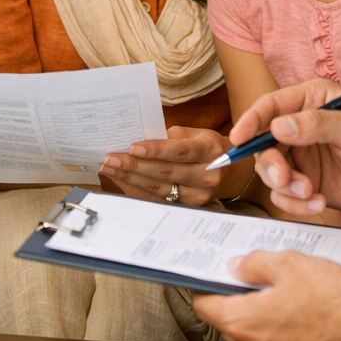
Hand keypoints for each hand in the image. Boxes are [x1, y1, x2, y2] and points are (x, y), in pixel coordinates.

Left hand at [100, 127, 230, 205]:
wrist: (231, 172)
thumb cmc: (207, 147)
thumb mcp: (196, 134)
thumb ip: (170, 137)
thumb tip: (138, 139)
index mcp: (210, 150)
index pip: (181, 151)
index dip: (157, 150)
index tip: (133, 147)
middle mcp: (207, 175)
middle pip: (166, 172)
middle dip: (135, 165)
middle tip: (111, 158)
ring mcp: (199, 194)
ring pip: (159, 187)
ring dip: (130, 178)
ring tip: (110, 168)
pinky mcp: (189, 206)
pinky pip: (157, 198)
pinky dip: (137, 189)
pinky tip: (122, 180)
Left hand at [192, 251, 340, 340]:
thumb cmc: (334, 300)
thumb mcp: (289, 263)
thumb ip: (253, 264)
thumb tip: (235, 267)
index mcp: (242, 323)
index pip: (204, 305)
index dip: (207, 287)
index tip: (212, 278)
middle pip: (231, 323)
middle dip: (244, 303)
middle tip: (269, 284)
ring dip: (265, 324)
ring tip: (294, 304)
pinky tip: (304, 324)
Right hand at [233, 79, 340, 215]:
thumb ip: (317, 126)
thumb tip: (279, 126)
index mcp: (311, 101)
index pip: (270, 107)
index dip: (251, 122)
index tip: (238, 140)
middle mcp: (301, 128)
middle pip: (264, 145)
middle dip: (270, 165)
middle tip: (286, 180)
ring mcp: (304, 158)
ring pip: (272, 173)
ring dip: (285, 188)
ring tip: (311, 194)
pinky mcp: (309, 183)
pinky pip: (287, 196)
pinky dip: (296, 204)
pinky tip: (319, 204)